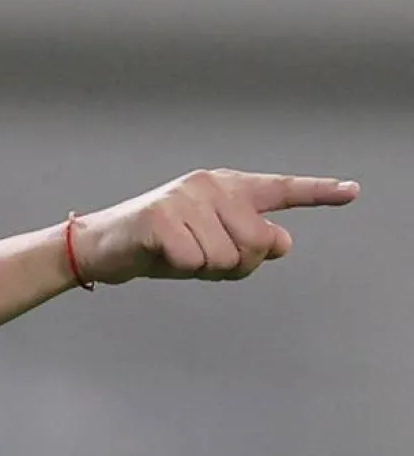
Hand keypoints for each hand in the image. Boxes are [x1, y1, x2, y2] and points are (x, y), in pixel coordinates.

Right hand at [71, 168, 360, 285]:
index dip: (318, 193)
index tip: (351, 192)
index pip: (279, 191)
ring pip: (226, 257)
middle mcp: (210, 186)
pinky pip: (194, 262)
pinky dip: (178, 269)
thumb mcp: (211, 247)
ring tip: (177, 254)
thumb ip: (250, 243)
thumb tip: (281, 241)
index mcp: (227, 188)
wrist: (104, 246)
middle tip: (198, 257)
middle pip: (257, 243)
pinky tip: (160, 255)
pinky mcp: (160, 218)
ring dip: (202, 269)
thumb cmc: (161, 247)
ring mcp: (185, 198)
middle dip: (233, 264)